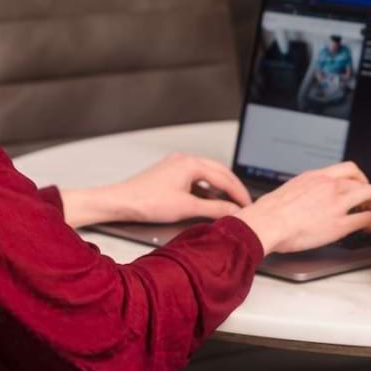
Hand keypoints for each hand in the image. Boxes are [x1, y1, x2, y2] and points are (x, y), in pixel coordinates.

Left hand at [112, 152, 252, 223]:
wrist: (122, 202)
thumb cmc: (147, 201)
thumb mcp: (187, 208)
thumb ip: (215, 209)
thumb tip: (234, 211)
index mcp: (191, 163)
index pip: (224, 177)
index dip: (239, 193)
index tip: (249, 205)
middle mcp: (184, 159)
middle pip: (218, 172)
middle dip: (233, 188)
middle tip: (245, 203)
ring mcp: (176, 164)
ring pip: (206, 174)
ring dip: (219, 188)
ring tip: (230, 203)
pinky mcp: (170, 173)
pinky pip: (195, 178)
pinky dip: (206, 189)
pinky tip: (209, 201)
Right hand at [234, 161, 370, 254]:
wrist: (269, 222)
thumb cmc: (271, 210)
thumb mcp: (291, 188)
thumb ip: (306, 188)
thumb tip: (306, 195)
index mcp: (316, 176)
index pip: (348, 168)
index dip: (359, 177)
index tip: (359, 185)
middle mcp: (329, 186)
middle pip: (361, 181)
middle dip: (367, 192)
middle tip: (366, 203)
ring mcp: (336, 204)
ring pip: (369, 195)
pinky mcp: (340, 224)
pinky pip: (366, 219)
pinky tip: (368, 228)